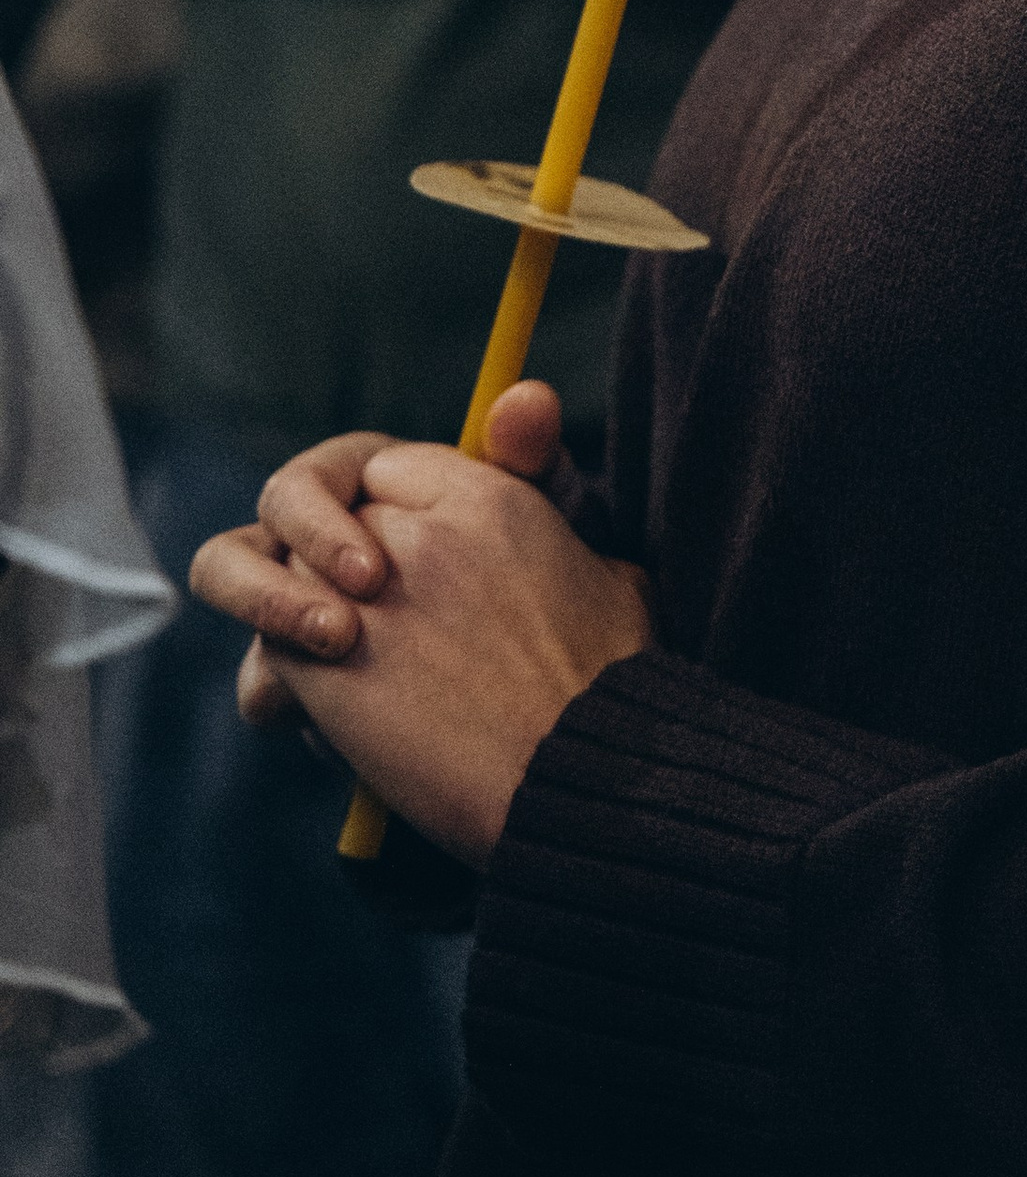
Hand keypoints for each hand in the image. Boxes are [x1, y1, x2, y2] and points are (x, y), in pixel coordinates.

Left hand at [191, 384, 648, 865]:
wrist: (578, 774)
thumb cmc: (609, 684)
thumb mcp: (604, 560)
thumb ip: (549, 483)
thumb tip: (524, 402)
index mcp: (482, 492)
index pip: (379, 469)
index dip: (375, 516)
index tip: (386, 570)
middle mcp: (412, 527)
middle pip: (313, 514)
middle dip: (315, 568)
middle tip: (340, 623)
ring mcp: (358, 591)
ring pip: (274, 579)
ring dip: (287, 627)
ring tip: (338, 678)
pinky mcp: (321, 661)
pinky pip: (267, 659)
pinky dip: (281, 696)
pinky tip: (336, 732)